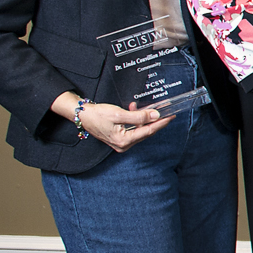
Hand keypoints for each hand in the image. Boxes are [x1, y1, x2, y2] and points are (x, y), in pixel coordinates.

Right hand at [54, 93, 176, 151]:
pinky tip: (133, 109)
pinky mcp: (120, 138)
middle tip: (165, 111)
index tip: (171, 116)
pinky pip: (133, 129)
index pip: (148, 131)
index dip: (161, 123)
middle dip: (154, 120)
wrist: (82, 115)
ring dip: (143, 118)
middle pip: (146, 132)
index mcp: (124, 141)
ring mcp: (122, 142)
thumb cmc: (97, 115)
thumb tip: (155, 115)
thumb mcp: (119, 114)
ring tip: (142, 107)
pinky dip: (136, 120)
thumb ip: (138, 116)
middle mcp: (123, 145)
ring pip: (140, 130)